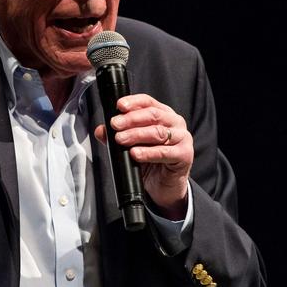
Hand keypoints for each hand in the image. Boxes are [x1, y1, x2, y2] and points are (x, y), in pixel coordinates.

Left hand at [94, 93, 193, 219]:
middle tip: (115, 125)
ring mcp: (182, 138)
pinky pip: (165, 152)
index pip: (148, 101)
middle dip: (131, 119)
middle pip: (153, 115)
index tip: (119, 106)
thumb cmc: (150, 160)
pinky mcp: (185, 155)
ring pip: (158, 132)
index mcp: (163, 114)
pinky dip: (148, 153)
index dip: (133, 102)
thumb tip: (101, 130)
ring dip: (137, 135)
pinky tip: (135, 154)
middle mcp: (174, 122)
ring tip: (121, 140)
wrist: (163, 185)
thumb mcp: (131, 145)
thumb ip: (116, 135)